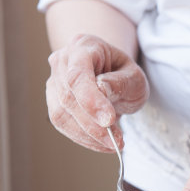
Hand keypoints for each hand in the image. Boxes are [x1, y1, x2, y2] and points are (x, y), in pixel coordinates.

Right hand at [45, 34, 148, 151]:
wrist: (114, 78)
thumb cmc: (125, 75)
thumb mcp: (135, 77)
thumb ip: (120, 82)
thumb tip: (101, 90)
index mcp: (84, 46)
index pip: (78, 74)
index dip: (91, 99)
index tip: (109, 120)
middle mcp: (62, 61)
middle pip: (69, 97)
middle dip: (93, 124)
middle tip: (118, 140)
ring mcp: (54, 81)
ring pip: (62, 114)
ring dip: (89, 135)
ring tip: (114, 143)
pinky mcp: (54, 103)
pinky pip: (63, 125)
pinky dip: (84, 138)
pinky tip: (102, 144)